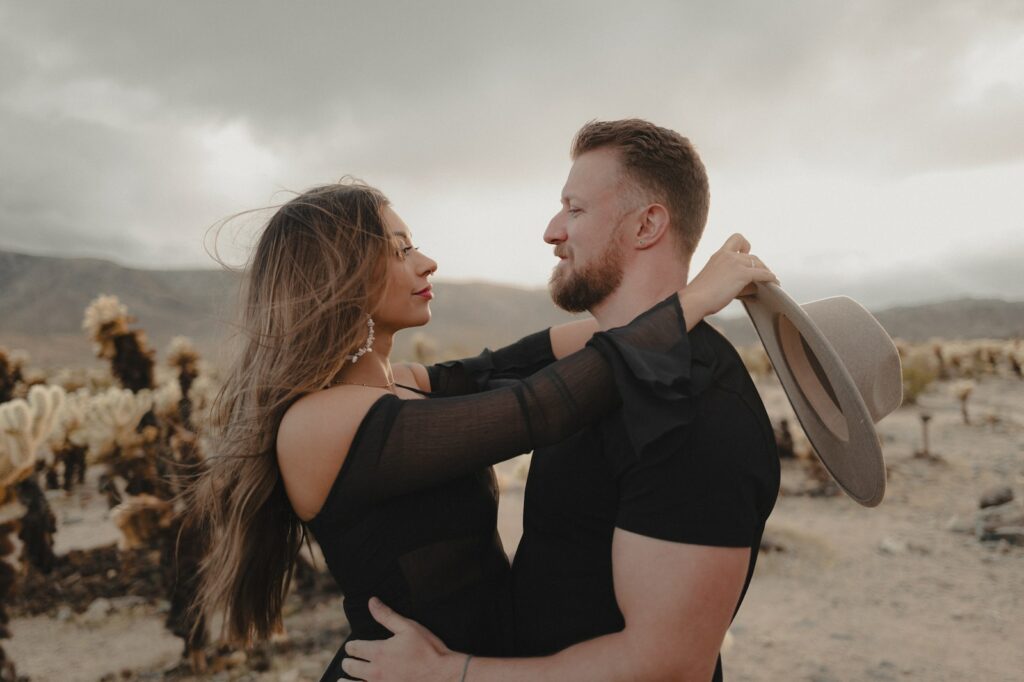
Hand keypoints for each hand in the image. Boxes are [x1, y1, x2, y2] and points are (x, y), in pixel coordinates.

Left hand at [341, 597, 464, 681]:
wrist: (442, 676)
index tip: (352, 647)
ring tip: (343, 680)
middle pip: (350, 667)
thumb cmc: (428, 650)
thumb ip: (387, 615)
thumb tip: (372, 601)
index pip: (354, 648)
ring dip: (346, 681)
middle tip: (349, 662)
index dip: (351, 646)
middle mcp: (375, 671)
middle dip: (348, 662)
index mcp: (379, 652)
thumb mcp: (409, 627)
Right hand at [680, 233, 777, 319]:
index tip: (747, 254)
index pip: (736, 239)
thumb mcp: (714, 281)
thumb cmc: (699, 296)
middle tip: (763, 275)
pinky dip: (771, 278)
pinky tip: (774, 283)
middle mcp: (727, 255)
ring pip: (759, 264)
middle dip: (759, 265)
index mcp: (718, 255)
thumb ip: (731, 279)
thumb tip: (753, 287)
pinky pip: (763, 274)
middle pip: (752, 256)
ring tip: (771, 281)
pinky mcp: (742, 274)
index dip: (745, 246)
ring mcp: (735, 263)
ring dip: (766, 272)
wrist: (694, 300)